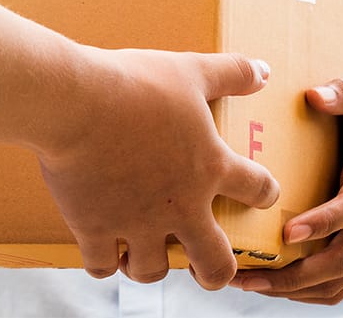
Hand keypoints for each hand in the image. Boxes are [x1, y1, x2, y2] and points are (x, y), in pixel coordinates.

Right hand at [36, 49, 279, 289]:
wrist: (77, 102)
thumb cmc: (136, 84)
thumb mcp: (191, 70)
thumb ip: (231, 73)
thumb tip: (265, 71)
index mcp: (210, 167)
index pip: (257, 189)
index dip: (265, 193)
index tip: (262, 194)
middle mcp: (180, 206)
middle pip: (214, 263)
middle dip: (216, 272)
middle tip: (206, 266)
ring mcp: (136, 223)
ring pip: (152, 271)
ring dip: (151, 265)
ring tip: (144, 253)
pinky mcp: (93, 227)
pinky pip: (101, 266)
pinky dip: (103, 263)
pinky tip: (103, 251)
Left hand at [230, 79, 342, 303]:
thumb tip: (314, 95)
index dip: (324, 222)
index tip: (288, 232)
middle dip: (296, 273)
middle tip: (250, 274)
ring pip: (339, 280)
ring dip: (293, 289)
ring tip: (248, 284)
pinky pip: (340, 287)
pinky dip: (306, 294)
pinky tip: (270, 287)